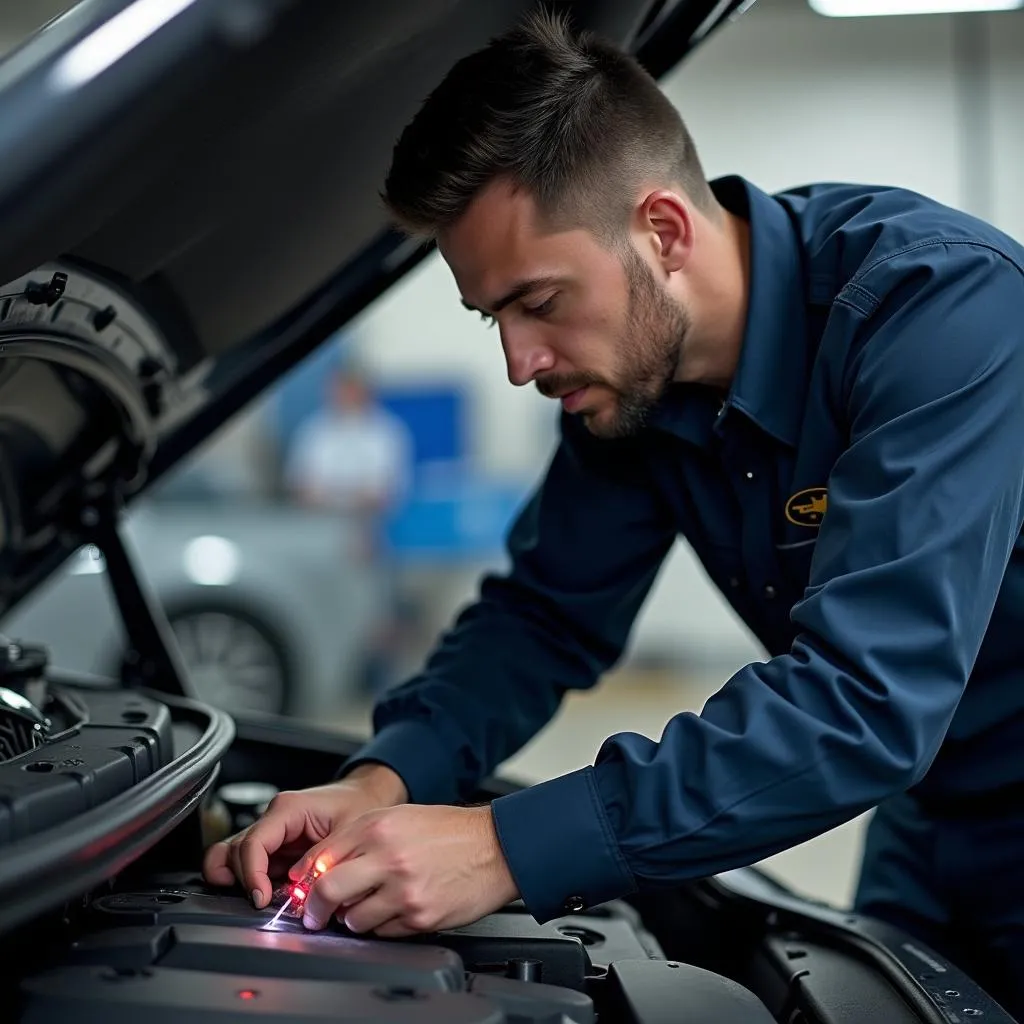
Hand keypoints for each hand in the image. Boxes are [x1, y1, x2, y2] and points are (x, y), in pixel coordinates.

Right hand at [202, 764, 407, 908]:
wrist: (366, 797)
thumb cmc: (359, 806)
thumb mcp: (349, 833)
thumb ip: (325, 862)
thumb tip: (304, 894)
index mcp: (288, 809)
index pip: (253, 842)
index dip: (251, 874)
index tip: (261, 899)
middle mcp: (273, 819)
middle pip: (235, 851)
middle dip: (244, 881)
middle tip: (262, 903)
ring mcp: (270, 833)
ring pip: (231, 857)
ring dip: (239, 881)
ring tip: (261, 899)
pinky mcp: (274, 848)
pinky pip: (248, 865)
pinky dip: (251, 882)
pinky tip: (268, 895)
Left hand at [292, 804, 519, 937]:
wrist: (494, 847)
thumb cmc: (448, 832)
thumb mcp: (398, 818)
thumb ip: (357, 837)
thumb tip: (319, 866)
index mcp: (378, 828)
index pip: (321, 857)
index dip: (304, 877)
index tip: (301, 887)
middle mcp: (388, 858)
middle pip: (327, 891)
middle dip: (314, 907)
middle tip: (314, 913)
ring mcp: (404, 891)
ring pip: (353, 919)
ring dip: (352, 918)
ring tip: (368, 905)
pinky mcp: (420, 917)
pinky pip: (383, 932)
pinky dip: (382, 925)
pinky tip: (396, 909)